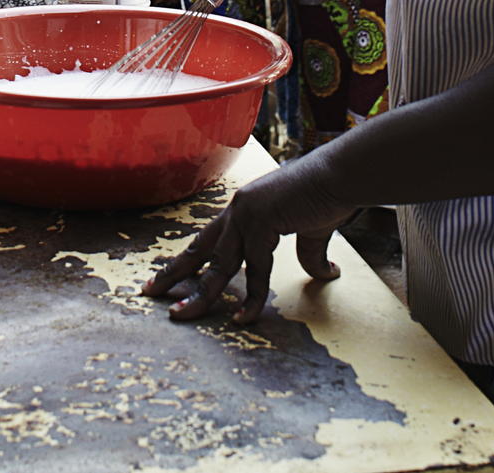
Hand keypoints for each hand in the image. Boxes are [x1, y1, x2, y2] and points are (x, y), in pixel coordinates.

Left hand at [141, 157, 348, 322]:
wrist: (342, 176)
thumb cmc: (328, 196)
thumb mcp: (312, 232)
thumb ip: (309, 254)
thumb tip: (325, 274)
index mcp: (244, 209)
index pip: (208, 240)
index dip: (188, 260)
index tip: (169, 278)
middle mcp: (238, 210)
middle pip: (199, 249)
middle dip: (174, 274)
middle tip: (151, 292)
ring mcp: (246, 214)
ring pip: (218, 265)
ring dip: (200, 294)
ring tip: (181, 315)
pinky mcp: (261, 222)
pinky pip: (254, 271)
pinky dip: (250, 298)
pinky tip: (242, 317)